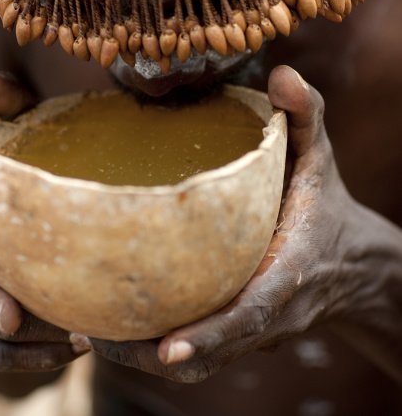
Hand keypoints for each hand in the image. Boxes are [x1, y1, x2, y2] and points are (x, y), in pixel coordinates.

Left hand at [87, 65, 364, 381]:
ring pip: (199, 360)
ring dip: (142, 356)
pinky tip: (112, 329)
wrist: (350, 261)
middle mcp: (270, 311)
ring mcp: (253, 329)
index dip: (214, 333)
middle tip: (89, 337)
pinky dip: (153, 349)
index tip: (167, 348)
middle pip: (213, 349)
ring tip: (84, 336)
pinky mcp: (240, 331)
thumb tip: (281, 73)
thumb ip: (304, 116)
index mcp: (289, 272)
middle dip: (153, 353)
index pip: (253, 312)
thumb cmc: (324, 204)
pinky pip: (198, 351)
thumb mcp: (319, 156)